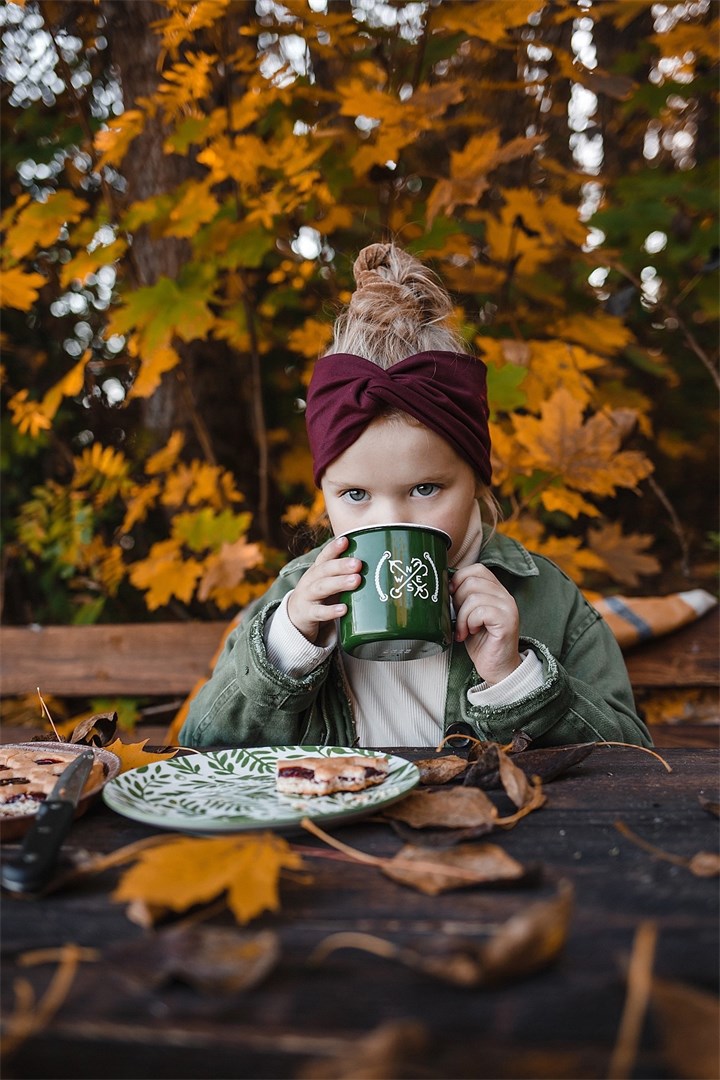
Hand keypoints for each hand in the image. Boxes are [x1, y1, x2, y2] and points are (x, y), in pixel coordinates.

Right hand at [286, 536, 360, 643]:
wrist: (294, 618)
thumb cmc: (319, 597)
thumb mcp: (328, 583)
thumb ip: (345, 575)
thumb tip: (376, 566)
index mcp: (317, 570)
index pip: (325, 556)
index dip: (334, 548)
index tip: (346, 541)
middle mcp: (310, 580)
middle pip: (324, 570)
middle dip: (341, 565)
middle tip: (358, 563)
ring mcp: (306, 597)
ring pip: (322, 587)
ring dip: (339, 583)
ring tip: (356, 580)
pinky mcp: (306, 614)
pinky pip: (319, 612)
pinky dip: (331, 611)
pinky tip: (344, 609)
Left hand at [450, 564, 522, 683]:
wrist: (497, 668)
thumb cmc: (481, 642)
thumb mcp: (468, 615)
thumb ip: (462, 598)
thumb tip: (444, 584)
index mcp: (496, 591)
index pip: (476, 569)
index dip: (458, 579)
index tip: (451, 597)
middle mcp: (505, 596)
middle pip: (471, 581)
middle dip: (457, 601)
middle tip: (459, 619)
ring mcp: (508, 607)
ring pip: (473, 597)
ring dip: (462, 616)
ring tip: (464, 630)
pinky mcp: (507, 621)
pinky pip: (480, 611)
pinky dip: (470, 623)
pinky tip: (471, 633)